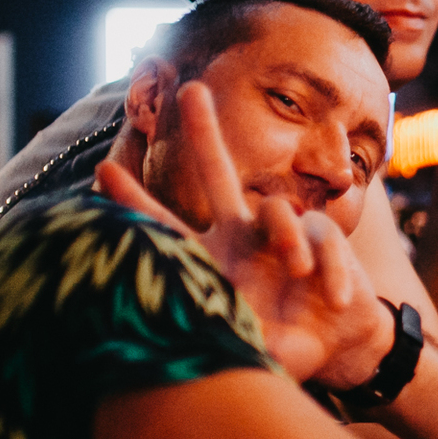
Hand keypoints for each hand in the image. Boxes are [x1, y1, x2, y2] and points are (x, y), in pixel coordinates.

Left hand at [92, 83, 393, 385]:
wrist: (336, 344)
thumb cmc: (279, 343)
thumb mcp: (241, 342)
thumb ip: (217, 336)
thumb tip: (178, 349)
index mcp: (213, 260)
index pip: (168, 228)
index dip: (135, 203)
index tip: (101, 171)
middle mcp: (243, 237)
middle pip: (219, 174)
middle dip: (207, 132)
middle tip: (192, 89)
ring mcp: (283, 234)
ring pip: (277, 211)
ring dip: (286, 237)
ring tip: (298, 273)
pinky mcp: (323, 238)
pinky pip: (321, 239)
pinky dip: (328, 271)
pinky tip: (331, 296)